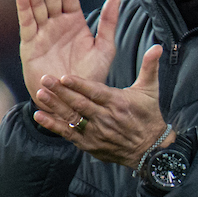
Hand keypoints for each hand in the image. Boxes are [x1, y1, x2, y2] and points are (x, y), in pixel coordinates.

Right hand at [16, 0, 119, 107]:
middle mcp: (56, 25)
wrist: (73, 101)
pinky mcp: (30, 45)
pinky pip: (26, 23)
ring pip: (37, 5)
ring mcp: (42, 34)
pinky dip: (23, 7)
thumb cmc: (91, 77)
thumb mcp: (105, 49)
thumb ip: (109, 24)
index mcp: (74, 23)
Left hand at [33, 44, 172, 167]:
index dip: (79, 85)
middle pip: (80, 104)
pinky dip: (53, 126)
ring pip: (72, 118)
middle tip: (45, 79)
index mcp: (118, 103)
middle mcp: (105, 119)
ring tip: (40, 94)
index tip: (64, 77)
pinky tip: (39, 116)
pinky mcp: (89, 145)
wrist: (150, 150)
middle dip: (61, 92)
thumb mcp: (150, 90)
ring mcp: (96, 133)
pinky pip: (68, 134)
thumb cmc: (148, 116)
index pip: (96, 93)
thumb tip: (157, 46)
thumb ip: (150, 66)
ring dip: (54, 107)